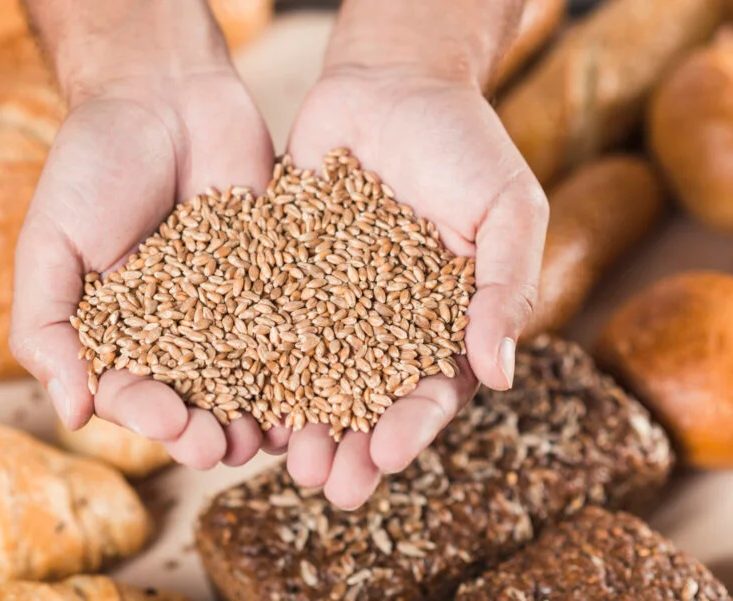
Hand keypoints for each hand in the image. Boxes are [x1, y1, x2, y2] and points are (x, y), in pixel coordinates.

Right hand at [9, 64, 282, 469]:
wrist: (164, 96)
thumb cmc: (92, 166)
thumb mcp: (50, 245)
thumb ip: (47, 327)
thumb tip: (71, 413)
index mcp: (118, 332)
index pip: (131, 391)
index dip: (149, 416)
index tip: (171, 425)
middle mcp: (175, 330)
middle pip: (193, 395)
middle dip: (206, 426)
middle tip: (223, 447)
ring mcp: (229, 306)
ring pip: (246, 372)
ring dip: (257, 409)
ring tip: (272, 435)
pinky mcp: (275, 277)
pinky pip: (290, 323)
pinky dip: (302, 356)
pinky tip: (316, 385)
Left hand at [284, 66, 547, 508]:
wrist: (393, 83)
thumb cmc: (465, 142)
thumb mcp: (508, 209)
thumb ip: (506, 288)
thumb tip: (499, 373)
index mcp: (444, 320)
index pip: (431, 390)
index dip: (410, 427)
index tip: (385, 457)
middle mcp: (385, 322)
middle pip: (367, 398)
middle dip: (349, 445)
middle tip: (327, 486)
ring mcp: (332, 301)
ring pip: (313, 374)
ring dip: (300, 420)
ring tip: (280, 457)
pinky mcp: (284, 273)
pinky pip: (267, 322)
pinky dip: (255, 360)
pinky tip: (238, 395)